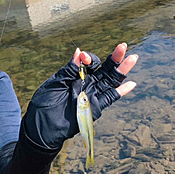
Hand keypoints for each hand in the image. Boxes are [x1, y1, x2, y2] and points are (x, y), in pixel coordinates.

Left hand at [22, 43, 137, 149]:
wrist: (42, 128)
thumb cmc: (44, 105)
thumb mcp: (54, 84)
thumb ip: (68, 70)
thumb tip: (79, 51)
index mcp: (75, 77)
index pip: (89, 64)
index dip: (89, 58)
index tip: (83, 57)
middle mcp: (86, 85)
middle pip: (104, 69)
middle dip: (114, 58)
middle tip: (123, 46)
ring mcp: (92, 96)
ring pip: (110, 81)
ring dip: (121, 70)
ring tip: (132, 58)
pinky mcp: (95, 108)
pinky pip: (110, 98)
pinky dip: (120, 91)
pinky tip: (131, 83)